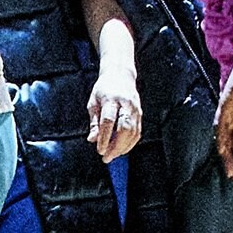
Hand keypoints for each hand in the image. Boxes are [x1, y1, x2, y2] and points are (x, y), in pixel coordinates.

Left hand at [88, 36, 142, 161]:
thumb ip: (94, 122)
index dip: (104, 137)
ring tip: (112, 155)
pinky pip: (138, 132)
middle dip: (116, 146)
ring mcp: (135, 109)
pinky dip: (130, 144)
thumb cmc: (104, 89)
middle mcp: (126, 104)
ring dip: (123, 147)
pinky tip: (121, 149)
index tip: (99, 150)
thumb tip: (92, 140)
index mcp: (111, 99)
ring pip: (133, 132)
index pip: (109, 121)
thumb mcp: (93, 103)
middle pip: (124, 128)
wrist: (121, 75)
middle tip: (106, 157)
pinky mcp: (140, 114)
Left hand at [211, 52, 232, 181]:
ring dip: (226, 156)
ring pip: (223, 140)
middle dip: (232, 165)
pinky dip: (222, 138)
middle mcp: (230, 121)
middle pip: (228, 148)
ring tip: (231, 171)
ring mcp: (226, 114)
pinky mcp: (224, 105)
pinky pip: (220, 125)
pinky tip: (224, 149)